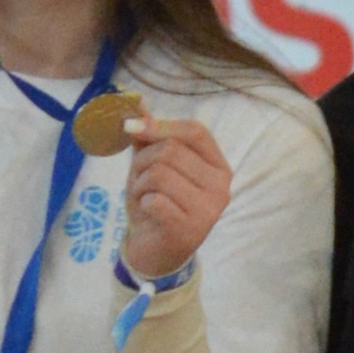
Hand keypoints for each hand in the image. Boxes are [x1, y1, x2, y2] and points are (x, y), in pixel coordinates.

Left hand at [116, 112, 233, 281]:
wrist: (155, 250)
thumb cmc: (157, 203)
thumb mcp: (151, 166)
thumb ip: (148, 136)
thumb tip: (136, 102)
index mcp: (217, 166)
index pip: (195, 131)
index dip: (161, 125)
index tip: (132, 128)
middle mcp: (221, 187)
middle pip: (171, 151)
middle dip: (142, 161)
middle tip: (139, 180)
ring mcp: (209, 210)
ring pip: (160, 173)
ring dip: (140, 184)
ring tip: (144, 197)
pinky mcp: (191, 230)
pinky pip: (155, 200)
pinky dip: (143, 203)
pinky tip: (148, 214)